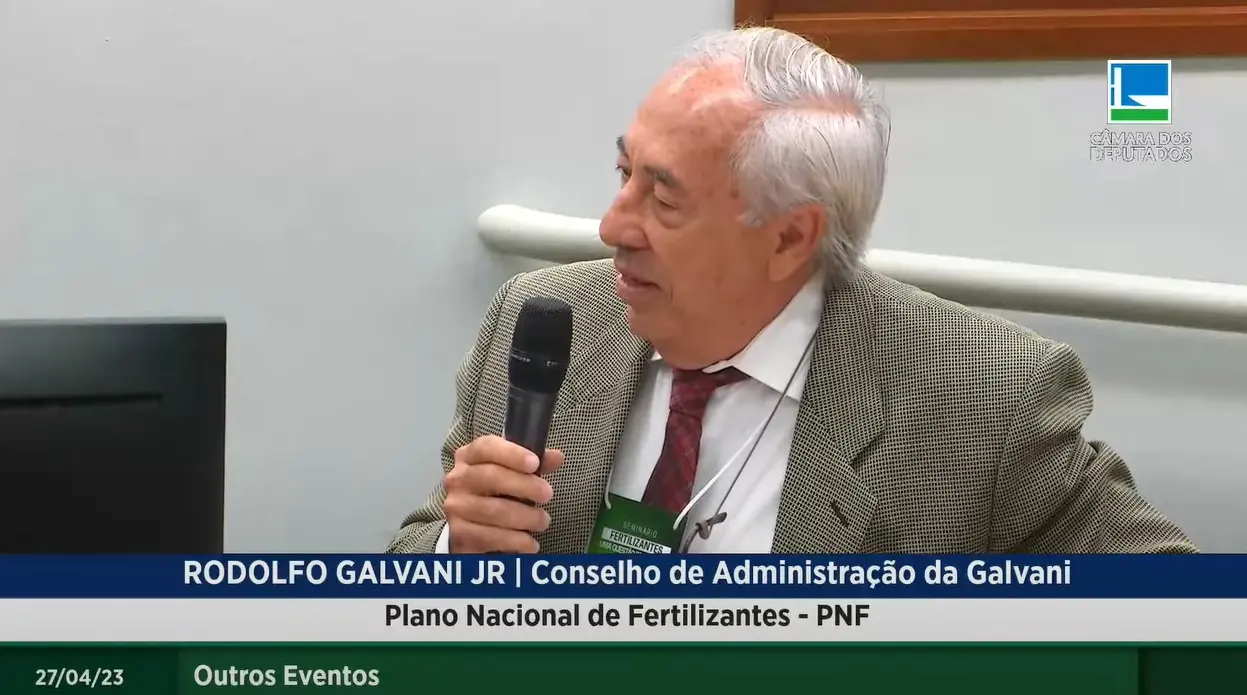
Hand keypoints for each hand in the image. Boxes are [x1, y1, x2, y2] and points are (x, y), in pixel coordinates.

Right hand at [442, 434, 563, 552]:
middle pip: (491, 477)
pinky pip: (491, 537)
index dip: (512, 454)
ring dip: (525, 517)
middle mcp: (457, 480)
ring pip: (494, 510)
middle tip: (547, 494)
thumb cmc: (494, 494)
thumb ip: (534, 464)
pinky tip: (530, 543)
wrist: (468, 528)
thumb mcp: (512, 474)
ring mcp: (456, 508)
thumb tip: (557, 457)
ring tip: (543, 521)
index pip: (486, 447)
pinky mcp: (459, 534)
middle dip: (524, 486)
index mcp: (469, 457)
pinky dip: (515, 541)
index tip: (535, 463)